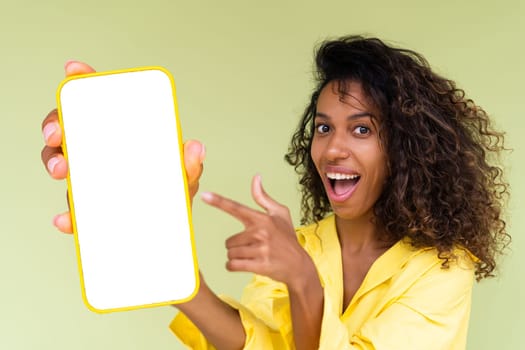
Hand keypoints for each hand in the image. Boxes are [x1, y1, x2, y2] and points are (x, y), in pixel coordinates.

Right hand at [41, 61, 204, 232]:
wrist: (166, 234)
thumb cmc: (172, 195)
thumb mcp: (184, 178)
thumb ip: (190, 165)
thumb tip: (195, 147)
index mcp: (123, 136)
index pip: (99, 104)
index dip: (84, 82)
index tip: (74, 70)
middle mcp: (101, 152)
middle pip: (68, 128)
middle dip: (55, 124)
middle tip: (57, 135)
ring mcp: (90, 179)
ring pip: (60, 161)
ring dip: (53, 161)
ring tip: (62, 170)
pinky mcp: (87, 210)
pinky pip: (71, 210)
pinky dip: (68, 216)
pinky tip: (66, 219)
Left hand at [201, 175, 313, 288]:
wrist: (299, 266)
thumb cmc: (287, 238)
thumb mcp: (280, 214)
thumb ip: (263, 197)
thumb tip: (256, 178)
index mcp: (262, 219)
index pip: (236, 208)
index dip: (219, 201)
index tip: (205, 195)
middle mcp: (260, 232)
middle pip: (229, 241)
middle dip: (236, 246)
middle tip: (253, 248)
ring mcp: (261, 249)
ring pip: (230, 254)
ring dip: (237, 257)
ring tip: (253, 256)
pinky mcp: (260, 265)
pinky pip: (233, 265)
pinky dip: (234, 266)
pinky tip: (245, 265)